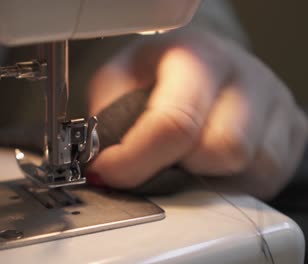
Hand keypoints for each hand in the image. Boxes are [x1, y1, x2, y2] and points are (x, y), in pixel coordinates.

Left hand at [87, 29, 307, 199]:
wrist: (207, 62)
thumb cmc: (160, 72)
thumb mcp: (120, 80)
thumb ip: (106, 117)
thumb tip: (100, 163)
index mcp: (196, 57)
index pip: (173, 123)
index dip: (134, 160)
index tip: (108, 172)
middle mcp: (244, 77)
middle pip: (220, 152)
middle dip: (178, 167)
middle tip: (155, 160)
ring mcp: (276, 105)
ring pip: (247, 170)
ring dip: (205, 176)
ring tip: (184, 159)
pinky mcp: (292, 132)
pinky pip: (264, 180)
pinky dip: (229, 183)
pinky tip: (209, 164)